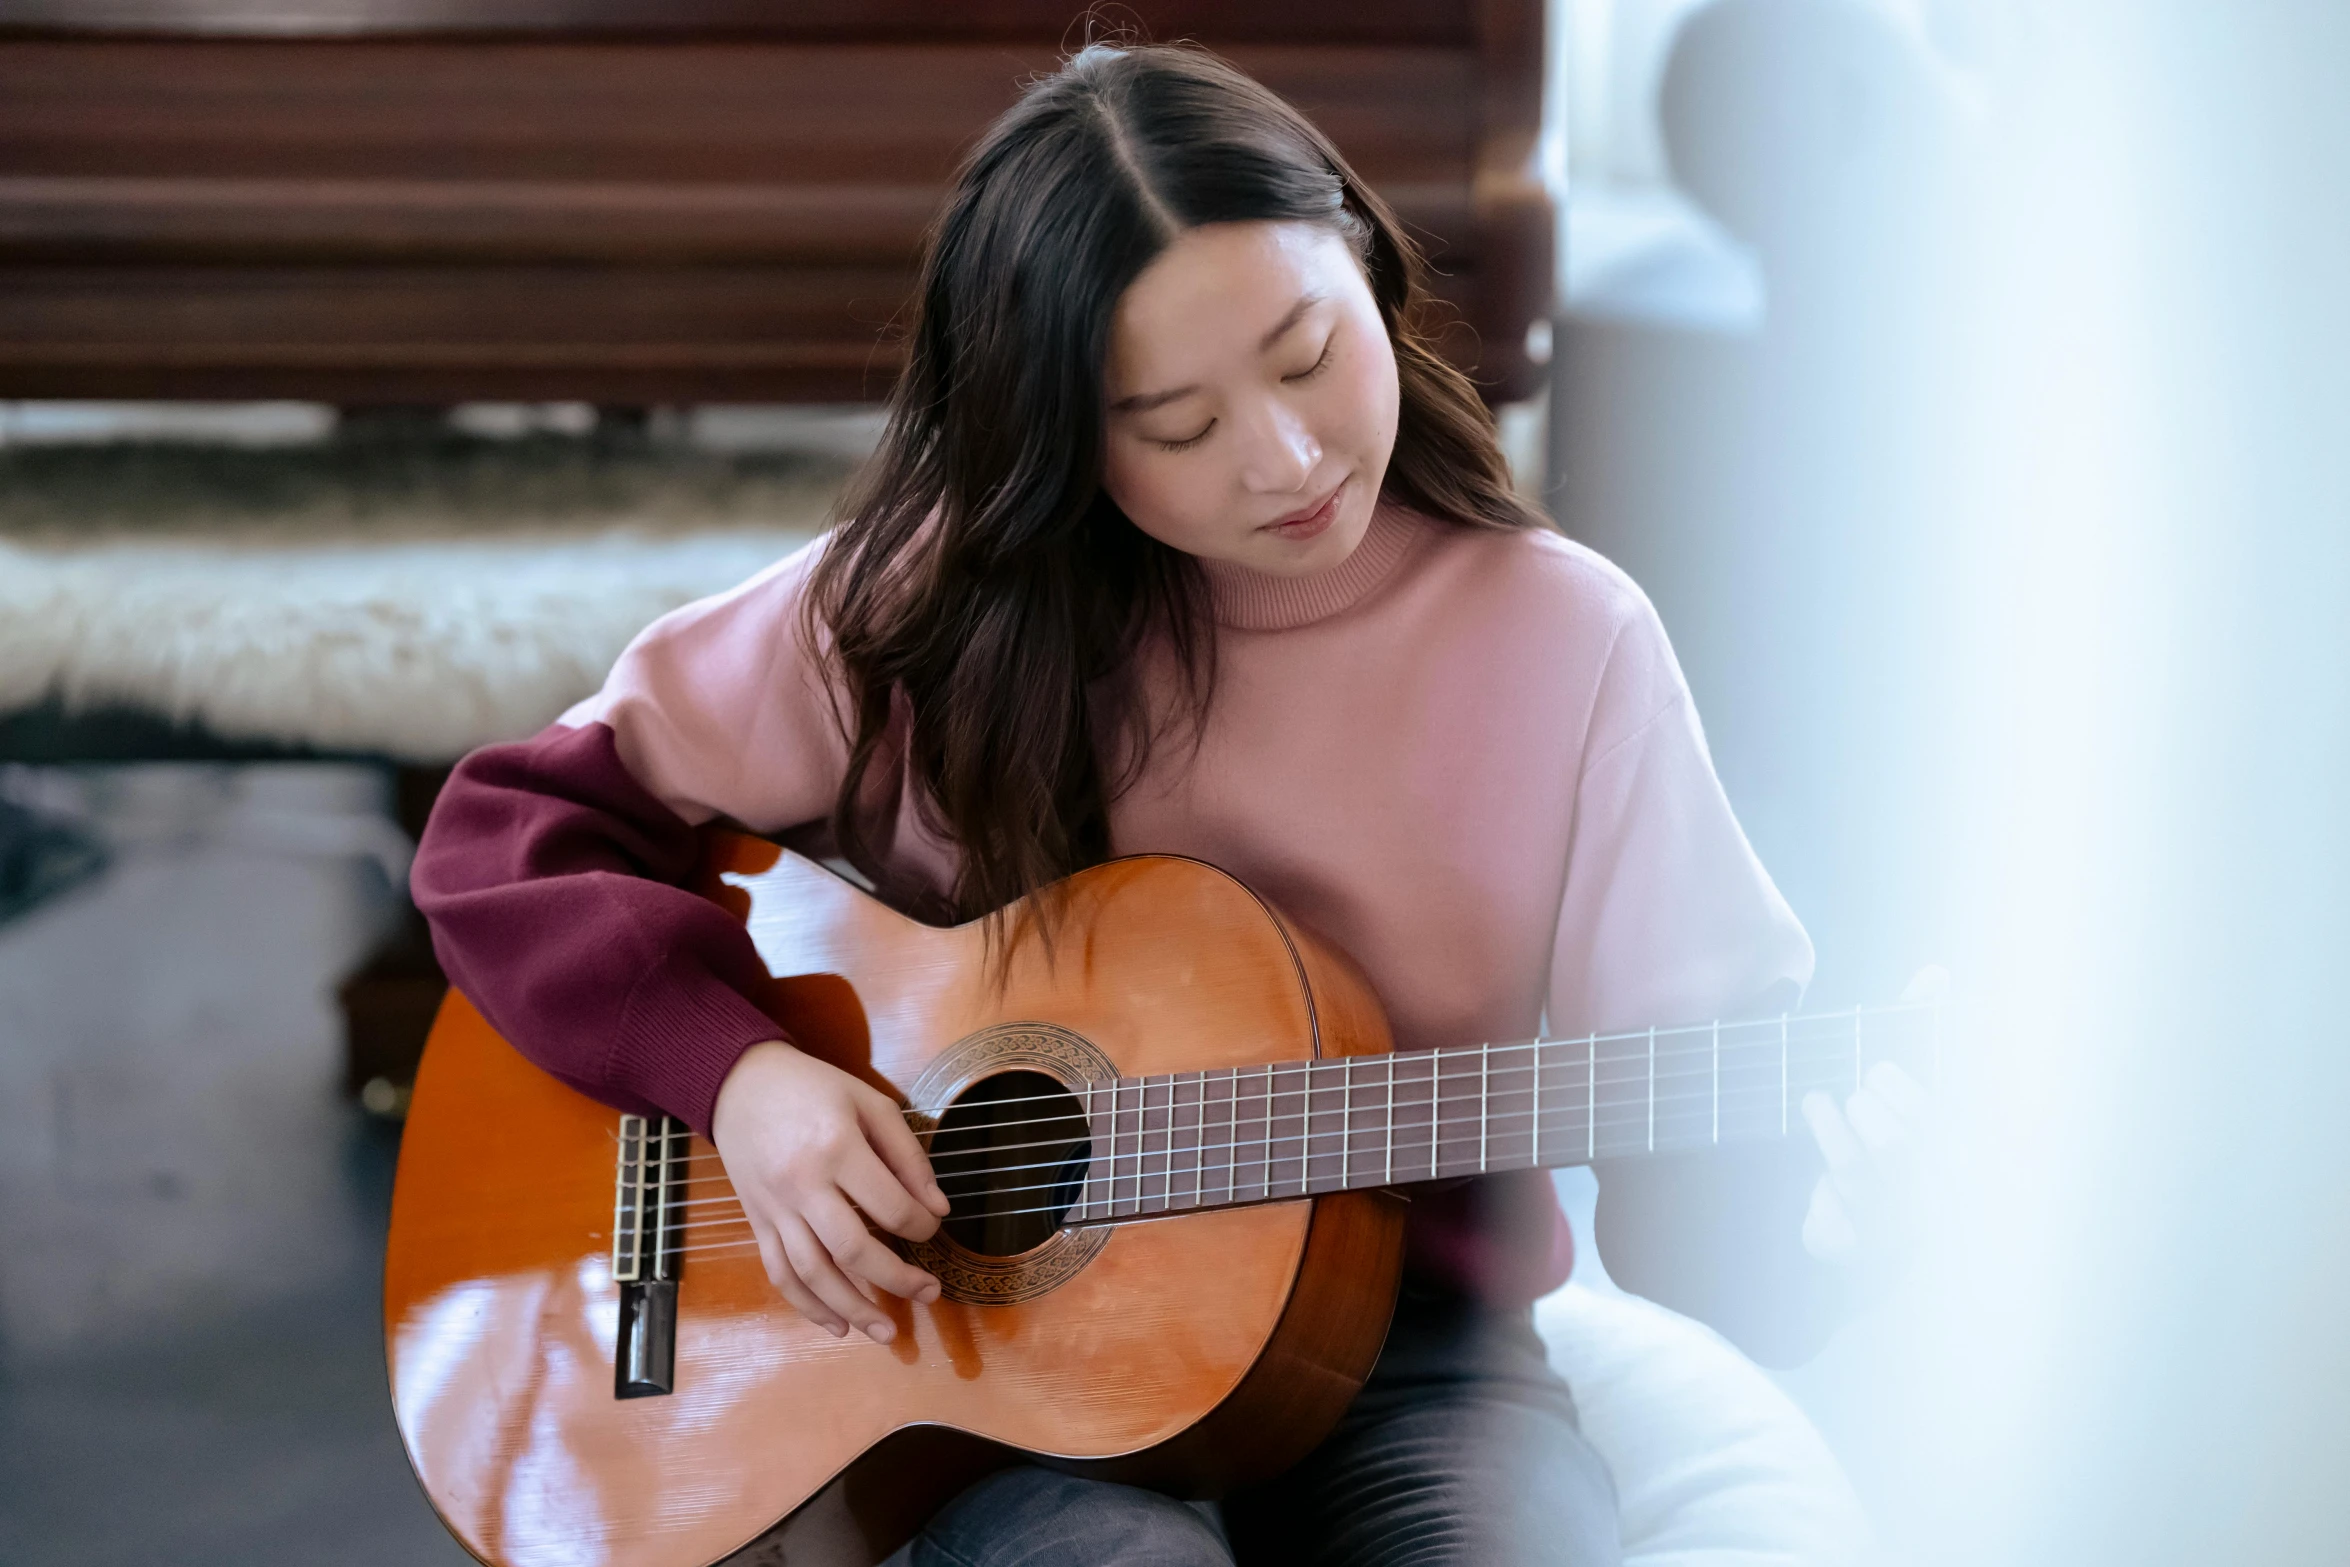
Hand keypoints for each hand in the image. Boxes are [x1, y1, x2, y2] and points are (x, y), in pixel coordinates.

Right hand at [710, 1040, 951, 1342]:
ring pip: (813, 1272)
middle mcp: (802, 1184)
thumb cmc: (814, 1088)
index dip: (920, 1227)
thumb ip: (907, 1155)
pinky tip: (836, 1324)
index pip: (888, 1206)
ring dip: (852, 1307)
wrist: (739, 1082)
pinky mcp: (756, 1221)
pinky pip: (780, 1272)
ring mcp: (774, 1208)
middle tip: (930, 1293)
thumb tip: (938, 1209)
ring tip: (885, 1333)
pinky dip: (807, 1305)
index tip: (933, 1229)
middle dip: (896, 1280)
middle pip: (852, 1249)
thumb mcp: (869, 1103)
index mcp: (836, 1148)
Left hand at [1798, 965, 1945, 1276]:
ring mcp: (1887, 1221)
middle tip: (1853, 1092)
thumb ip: (1917, 1029)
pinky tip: (1817, 1182)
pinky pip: (1830, 1224)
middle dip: (1870, 1109)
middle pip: (1898, 1144)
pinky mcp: (1848, 1245)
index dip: (1902, 1091)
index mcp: (1941, 1147)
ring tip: (1817, 1100)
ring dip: (1829, 1130)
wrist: (1863, 1229)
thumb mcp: (1897, 1087)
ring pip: (1855, 1173)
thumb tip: (1937, 973)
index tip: (1876, 1070)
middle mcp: (1921, 1188)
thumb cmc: (1882, 1139)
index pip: (1932, 1118)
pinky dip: (1818, 1198)